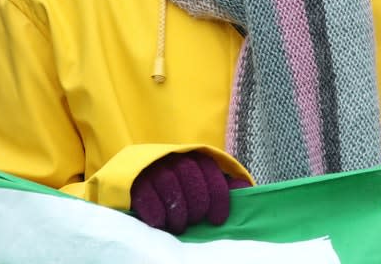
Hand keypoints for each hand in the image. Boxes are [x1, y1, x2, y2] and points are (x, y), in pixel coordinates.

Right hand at [130, 152, 248, 234]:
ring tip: (178, 226)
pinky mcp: (133, 180)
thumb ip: (223, 187)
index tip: (218, 219)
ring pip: (169, 184)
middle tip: (194, 221)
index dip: (217, 195)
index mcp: (194, 155)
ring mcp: (152, 166)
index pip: (209, 169)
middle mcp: (173, 156)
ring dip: (177, 212)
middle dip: (196, 204)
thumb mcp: (203, 185)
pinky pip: (147, 195)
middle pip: (190, 176)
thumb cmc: (179, 190)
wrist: (137, 181)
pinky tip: (160, 222)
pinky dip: (156, 212)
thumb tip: (247, 191)